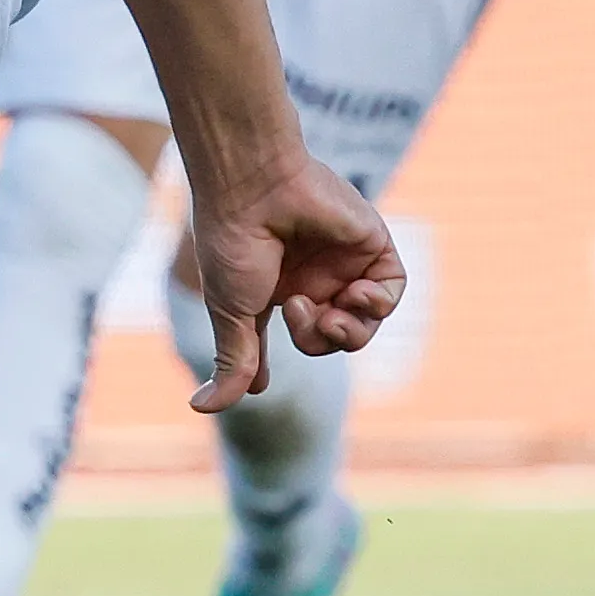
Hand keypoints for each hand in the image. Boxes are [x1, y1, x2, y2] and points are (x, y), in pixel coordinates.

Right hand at [177, 152, 404, 412]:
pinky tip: (354, 293)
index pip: (288, 336)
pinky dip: (378, 303)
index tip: (261, 384)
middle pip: (335, 338)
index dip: (277, 362)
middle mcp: (311, 276)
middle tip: (300, 313)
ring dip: (351, 331)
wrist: (255, 187)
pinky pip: (392, 292)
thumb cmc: (235, 245)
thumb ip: (232, 360)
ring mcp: (343, 262)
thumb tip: (202, 408)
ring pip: (367, 322)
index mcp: (275, 289)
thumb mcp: (232, 312)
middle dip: (323, 341)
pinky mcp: (372, 244)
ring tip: (329, 312)